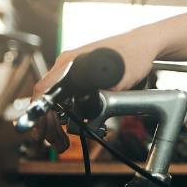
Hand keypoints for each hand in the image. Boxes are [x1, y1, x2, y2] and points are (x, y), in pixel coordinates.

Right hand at [30, 35, 156, 152]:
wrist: (146, 44)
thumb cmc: (134, 54)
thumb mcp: (119, 77)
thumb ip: (101, 91)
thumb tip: (87, 107)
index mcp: (69, 62)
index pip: (43, 90)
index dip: (41, 114)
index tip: (43, 133)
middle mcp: (66, 64)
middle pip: (46, 98)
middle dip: (48, 124)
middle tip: (57, 142)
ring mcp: (71, 68)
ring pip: (55, 99)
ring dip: (56, 121)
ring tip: (61, 140)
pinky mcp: (80, 73)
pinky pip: (66, 95)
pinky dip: (65, 112)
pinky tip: (70, 124)